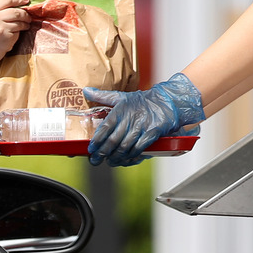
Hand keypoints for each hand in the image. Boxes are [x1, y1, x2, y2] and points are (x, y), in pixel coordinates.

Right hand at [0, 0, 31, 71]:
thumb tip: (10, 7)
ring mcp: (1, 27)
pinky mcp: (7, 38)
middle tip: (28, 16)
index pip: (6, 0)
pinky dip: (19, 33)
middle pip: (16, 10)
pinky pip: (18, 32)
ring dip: (25, 23)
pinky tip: (14, 36)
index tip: (26, 0)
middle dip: (25, 13)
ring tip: (25, 25)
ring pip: (20, 21)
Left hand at [83, 73, 204, 166]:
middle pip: (113, 140)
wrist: (166, 101)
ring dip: (116, 157)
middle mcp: (130, 119)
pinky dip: (132, 156)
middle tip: (95, 160)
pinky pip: (140, 148)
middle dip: (102, 153)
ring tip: (109, 162)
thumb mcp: (121, 96)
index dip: (97, 140)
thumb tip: (86, 90)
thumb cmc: (142, 100)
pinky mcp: (152, 133)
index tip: (90, 149)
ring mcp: (142, 126)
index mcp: (120, 110)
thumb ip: (102, 96)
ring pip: (125, 146)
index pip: (105, 127)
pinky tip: (126, 160)